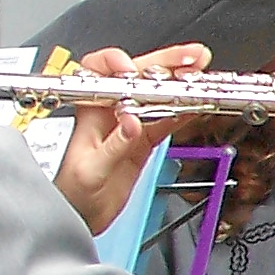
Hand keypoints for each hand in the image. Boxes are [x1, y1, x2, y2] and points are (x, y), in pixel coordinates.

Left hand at [52, 41, 209, 236]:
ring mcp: (129, 124)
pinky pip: (167, 119)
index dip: (117, 62)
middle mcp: (110, 111)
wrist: (81, 216)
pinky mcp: (144, 140)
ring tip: (201, 73)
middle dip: (164, 62)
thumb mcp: (90, 171)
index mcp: (90, 111)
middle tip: (191, 58)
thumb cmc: (73, 192)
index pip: (99, 71)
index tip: (134, 68)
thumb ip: (112, 147)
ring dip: (180, 82)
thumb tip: (132, 124)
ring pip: (156, 94)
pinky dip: (184, 110)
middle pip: (137, 75)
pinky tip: (199, 103)